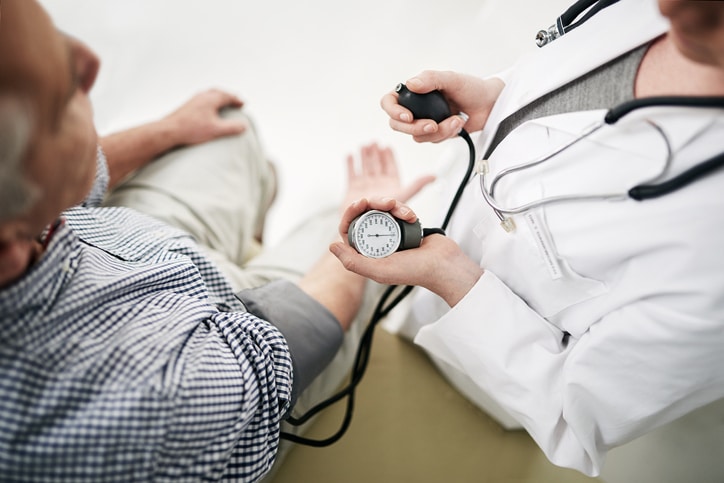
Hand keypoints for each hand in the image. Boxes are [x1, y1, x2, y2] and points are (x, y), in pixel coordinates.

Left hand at [161, 89, 246, 146]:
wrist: (169, 131)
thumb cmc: (192, 130)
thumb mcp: (216, 130)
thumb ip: (232, 128)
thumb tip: (245, 125)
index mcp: (211, 98)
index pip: (228, 96)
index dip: (237, 100)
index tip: (243, 104)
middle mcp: (202, 96)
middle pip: (218, 92)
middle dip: (228, 96)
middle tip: (235, 102)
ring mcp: (193, 100)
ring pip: (209, 95)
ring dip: (218, 98)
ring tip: (223, 104)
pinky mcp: (187, 106)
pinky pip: (202, 100)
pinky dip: (210, 102)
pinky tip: (208, 110)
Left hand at [330, 197, 483, 306]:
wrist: (443, 264)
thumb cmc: (414, 271)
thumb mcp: (379, 270)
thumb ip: (353, 262)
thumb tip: (331, 246)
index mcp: (367, 254)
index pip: (350, 229)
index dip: (351, 213)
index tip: (360, 203)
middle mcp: (376, 244)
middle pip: (366, 215)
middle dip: (375, 204)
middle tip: (386, 202)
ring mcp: (391, 233)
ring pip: (382, 210)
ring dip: (392, 206)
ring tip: (404, 213)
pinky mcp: (404, 225)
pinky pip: (397, 209)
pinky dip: (404, 209)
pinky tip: (411, 216)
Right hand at [341, 143, 434, 210]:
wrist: (363, 225)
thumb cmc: (384, 214)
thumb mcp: (403, 195)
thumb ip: (417, 185)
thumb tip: (434, 176)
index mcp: (391, 185)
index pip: (391, 167)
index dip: (389, 157)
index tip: (387, 147)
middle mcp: (378, 184)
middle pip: (377, 165)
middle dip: (376, 154)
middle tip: (374, 143)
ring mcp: (365, 186)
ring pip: (365, 167)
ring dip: (365, 156)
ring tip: (364, 146)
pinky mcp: (352, 189)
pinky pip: (352, 174)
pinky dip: (351, 164)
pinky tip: (350, 155)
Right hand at [380, 70, 503, 142]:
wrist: (489, 105)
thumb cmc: (472, 88)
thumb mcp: (451, 79)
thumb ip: (430, 79)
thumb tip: (410, 84)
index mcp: (414, 91)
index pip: (389, 102)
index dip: (394, 111)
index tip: (408, 116)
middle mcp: (416, 107)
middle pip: (397, 125)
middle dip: (415, 128)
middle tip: (432, 125)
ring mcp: (424, 121)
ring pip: (416, 136)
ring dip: (438, 131)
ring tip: (455, 120)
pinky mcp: (436, 133)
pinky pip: (432, 140)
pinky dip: (446, 134)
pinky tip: (457, 123)